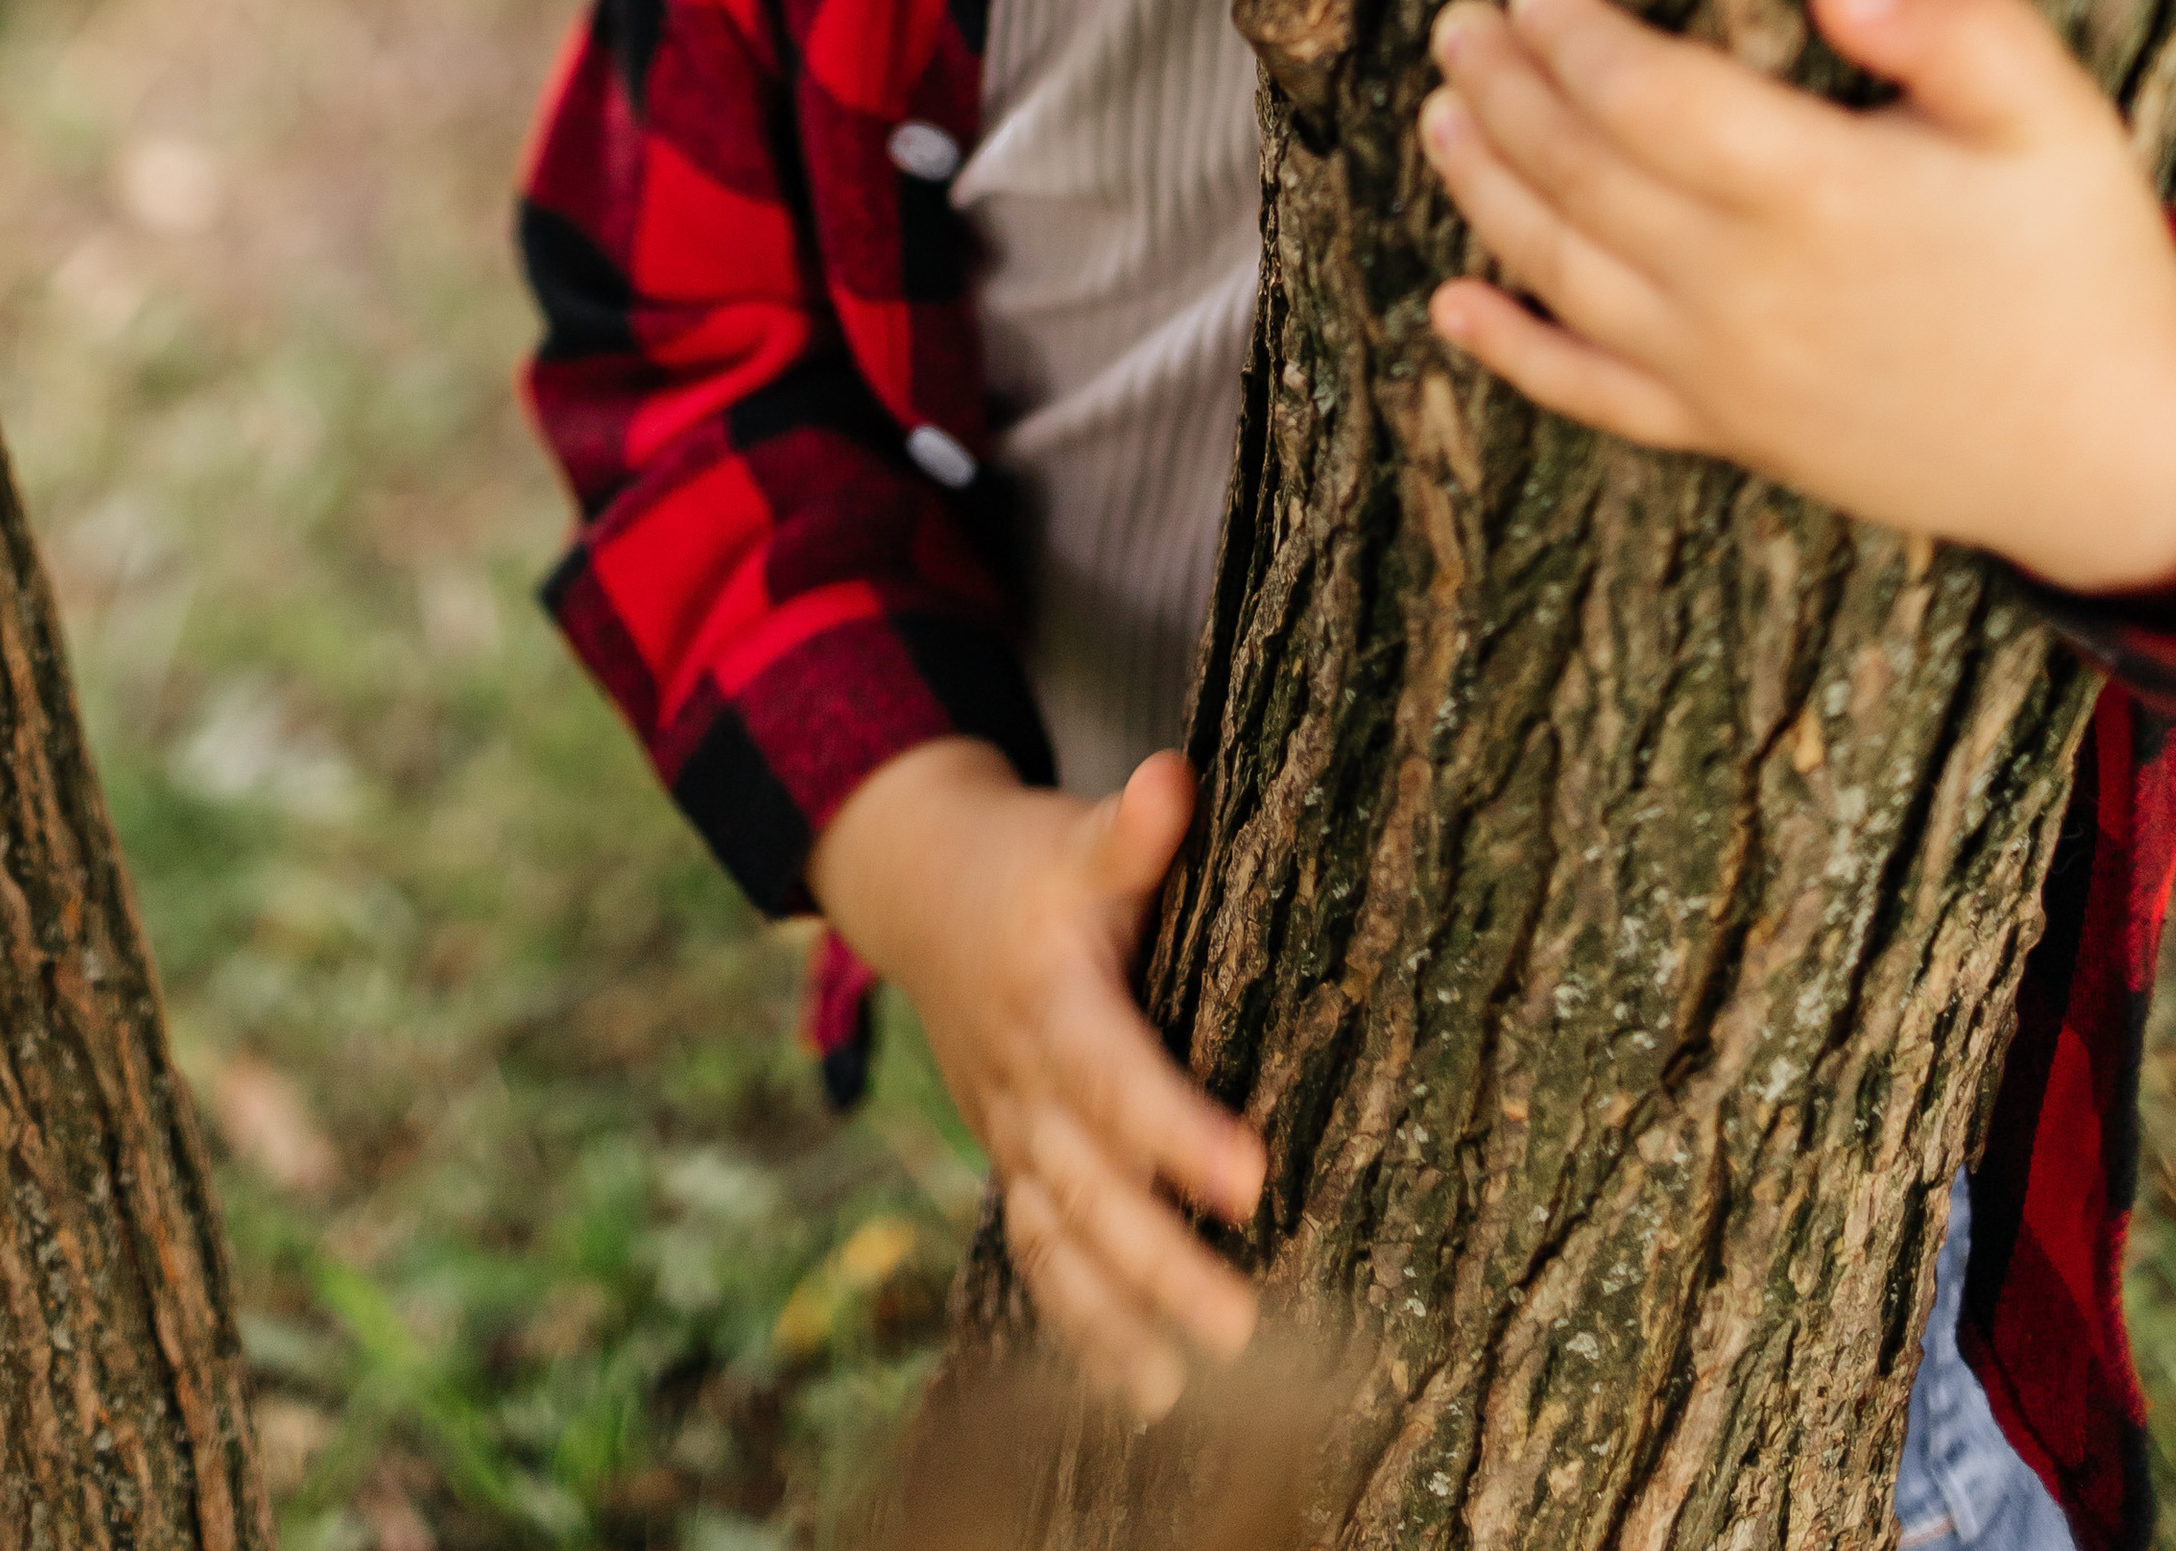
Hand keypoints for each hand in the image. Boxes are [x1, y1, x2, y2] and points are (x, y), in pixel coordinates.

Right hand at [807, 737, 1263, 1414]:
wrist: (924, 890)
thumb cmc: (1029, 863)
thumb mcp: (1073, 837)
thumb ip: (1129, 831)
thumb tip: (1174, 784)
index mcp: (1049, 997)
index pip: (1115, 1075)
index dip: (1176, 1131)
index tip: (1251, 1180)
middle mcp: (1023, 1079)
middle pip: (1089, 1186)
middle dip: (1159, 1262)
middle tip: (1242, 1323)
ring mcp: (1011, 1132)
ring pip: (1056, 1239)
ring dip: (1116, 1319)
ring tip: (1180, 1390)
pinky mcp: (1012, 1163)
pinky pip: (1036, 1256)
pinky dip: (1079, 1327)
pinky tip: (1141, 1389)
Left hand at [1417, 0, 2175, 596]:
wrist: (2118, 453)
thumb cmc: (2080, 262)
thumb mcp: (2052, 115)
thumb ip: (1955, 24)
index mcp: (1821, 193)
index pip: (1648, 97)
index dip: (1574, 38)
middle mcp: (1749, 287)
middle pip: (1582, 174)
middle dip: (1505, 90)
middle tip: (1457, 25)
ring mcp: (1726, 371)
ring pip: (1562, 271)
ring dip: (1484, 190)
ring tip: (1438, 116)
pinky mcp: (1729, 433)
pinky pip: (1591, 396)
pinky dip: (1510, 352)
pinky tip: (1451, 308)